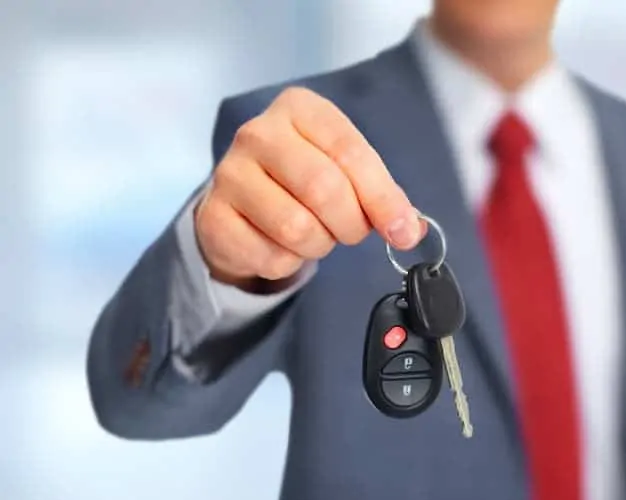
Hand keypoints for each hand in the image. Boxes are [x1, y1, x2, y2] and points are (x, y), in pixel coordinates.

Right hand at [195, 87, 423, 288]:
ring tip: (316, 234)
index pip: (350, 152)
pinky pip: (271, 256)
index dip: (382, 197)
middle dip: (351, 224)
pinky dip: (289, 262)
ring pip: (297, 228)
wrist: (242, 204)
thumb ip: (382, 195)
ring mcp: (229, 173)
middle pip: (323, 189)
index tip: (404, 232)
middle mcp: (258, 133)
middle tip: (353, 231)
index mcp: (300, 109)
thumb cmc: (304, 180)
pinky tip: (282, 245)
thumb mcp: (347, 172)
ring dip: (320, 244)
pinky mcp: (213, 217)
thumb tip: (410, 229)